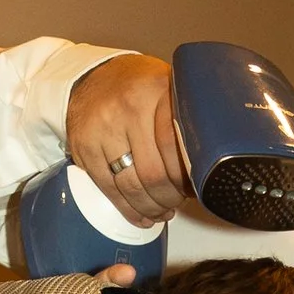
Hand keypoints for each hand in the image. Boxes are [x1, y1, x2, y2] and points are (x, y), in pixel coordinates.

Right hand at [67, 54, 196, 228]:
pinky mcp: (84, 147)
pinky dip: (127, 209)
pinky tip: (140, 215)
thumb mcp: (168, 87)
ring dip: (150, 207)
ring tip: (162, 212)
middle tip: (178, 202)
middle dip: (170, 198)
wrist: (91, 78)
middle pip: (155, 172)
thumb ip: (187, 115)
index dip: (188, 176)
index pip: (177, 147)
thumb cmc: (136, 88)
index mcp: (157, 92)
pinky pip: (108, 188)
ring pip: (132, 186)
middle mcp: (129, 108)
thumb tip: (209, 161)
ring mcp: (103, 129)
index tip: (196, 187)